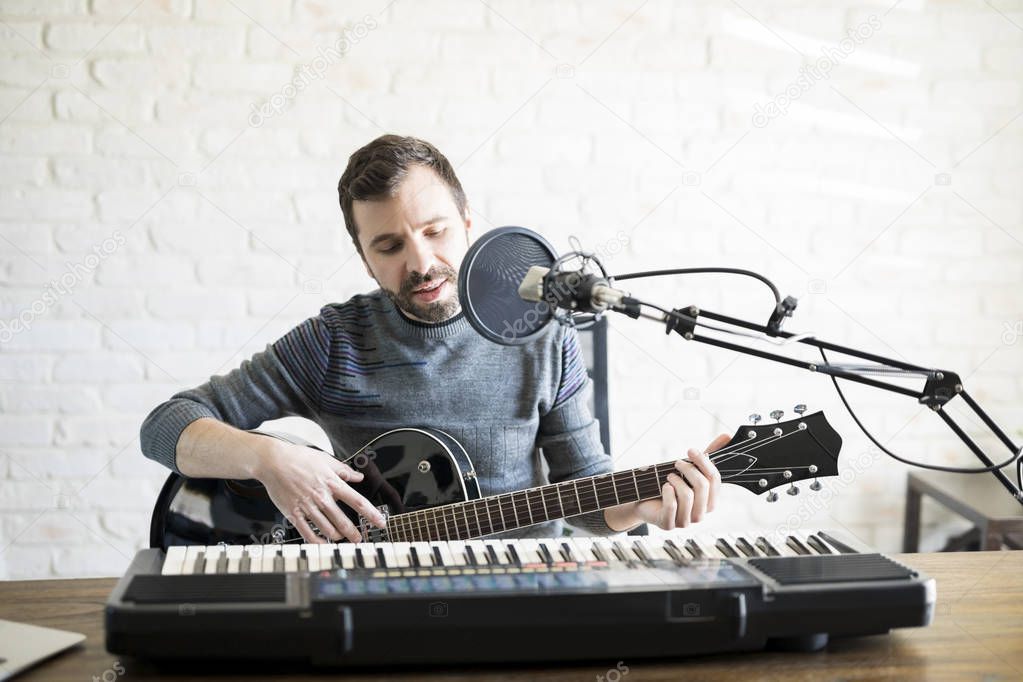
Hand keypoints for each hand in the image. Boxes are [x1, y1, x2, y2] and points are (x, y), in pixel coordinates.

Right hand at [255, 441, 385, 543]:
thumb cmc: (299, 458)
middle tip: (359, 539)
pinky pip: (308, 534)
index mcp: (332, 483)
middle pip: (344, 522)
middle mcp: (322, 497)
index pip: (358, 502)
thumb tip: (358, 476)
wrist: (273, 462)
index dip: (371, 515)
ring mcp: (307, 507)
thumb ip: (344, 471)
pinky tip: (323, 543)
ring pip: (328, 530)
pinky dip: (318, 542)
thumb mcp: (326, 460)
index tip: (380, 523)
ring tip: (341, 538)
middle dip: (354, 534)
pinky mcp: (294, 514)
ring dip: (337, 537)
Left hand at [634, 433, 727, 529]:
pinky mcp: (669, 524)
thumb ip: (708, 455)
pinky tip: (664, 487)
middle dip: (688, 469)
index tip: (690, 450)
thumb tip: (727, 435)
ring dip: (675, 480)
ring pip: (687, 495)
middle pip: (703, 485)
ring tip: (669, 477)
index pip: (715, 479)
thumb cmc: (671, 485)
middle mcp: (702, 513)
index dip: (704, 462)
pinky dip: (667, 492)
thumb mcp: (690, 469)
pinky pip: (672, 506)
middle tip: (676, 463)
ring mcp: (686, 521)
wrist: (645, 501)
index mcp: (711, 500)